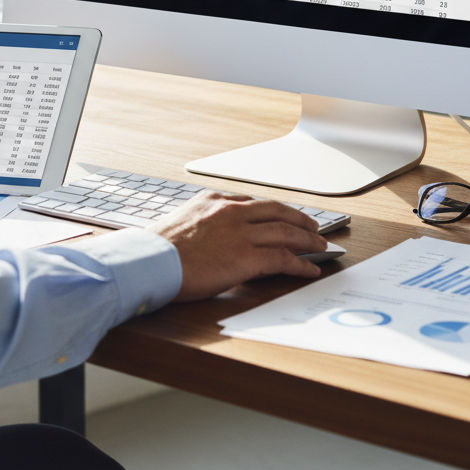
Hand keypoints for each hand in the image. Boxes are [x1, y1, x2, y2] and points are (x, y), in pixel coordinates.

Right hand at [149, 191, 327, 300]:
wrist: (149, 261)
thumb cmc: (156, 249)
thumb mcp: (182, 223)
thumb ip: (204, 224)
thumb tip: (213, 237)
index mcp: (213, 200)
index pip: (253, 202)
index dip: (275, 210)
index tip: (284, 215)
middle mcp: (230, 211)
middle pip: (277, 211)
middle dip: (299, 219)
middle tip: (314, 227)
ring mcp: (240, 233)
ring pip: (286, 232)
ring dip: (308, 239)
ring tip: (320, 246)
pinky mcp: (245, 257)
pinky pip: (283, 258)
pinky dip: (301, 264)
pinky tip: (310, 269)